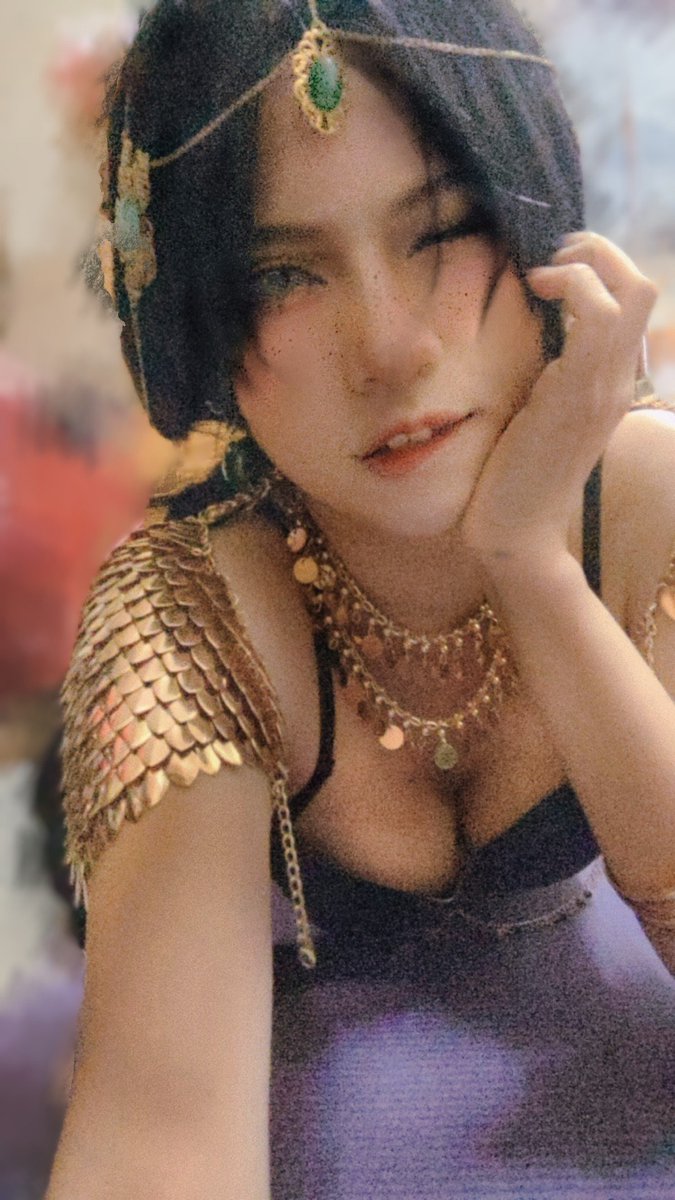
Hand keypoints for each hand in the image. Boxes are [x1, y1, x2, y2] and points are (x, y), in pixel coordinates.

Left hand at [461, 232, 656, 570]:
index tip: (552, 268)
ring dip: (584, 261)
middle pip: (643, 287)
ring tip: (541, 271)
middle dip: (600, 250)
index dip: (600, 269)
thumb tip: (526, 339)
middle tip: (552, 256)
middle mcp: (617, 383)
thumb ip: (546, 379)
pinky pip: (596, 318)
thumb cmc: (513, 479)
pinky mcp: (576, 394)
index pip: (632, 307)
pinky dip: (570, 285)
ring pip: (630, 292)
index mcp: (610, 386)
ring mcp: (603, 388)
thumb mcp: (536, 417)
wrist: (517, 533)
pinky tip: (535, 291)